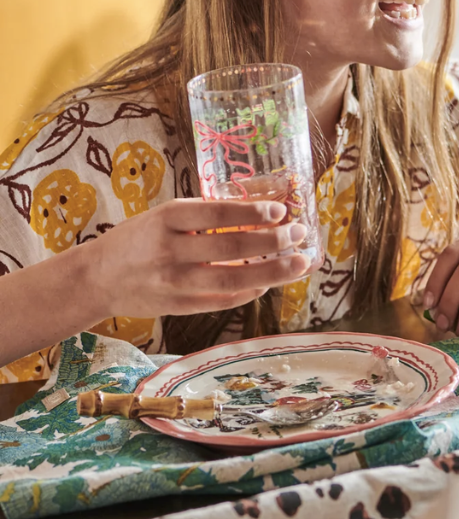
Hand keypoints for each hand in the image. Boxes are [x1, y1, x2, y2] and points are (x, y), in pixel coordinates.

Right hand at [90, 197, 310, 318]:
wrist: (99, 278)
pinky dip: (250, 292)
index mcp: (165, 220)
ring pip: (232, 281)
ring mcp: (175, 283)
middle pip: (230, 249)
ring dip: (272, 272)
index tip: (281, 211)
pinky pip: (223, 301)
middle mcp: (170, 251)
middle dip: (272, 242)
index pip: (216, 214)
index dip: (252, 213)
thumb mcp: (163, 217)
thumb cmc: (138, 240)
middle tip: (299, 234)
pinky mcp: (180, 307)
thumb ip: (203, 217)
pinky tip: (270, 283)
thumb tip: (260, 216)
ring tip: (299, 263)